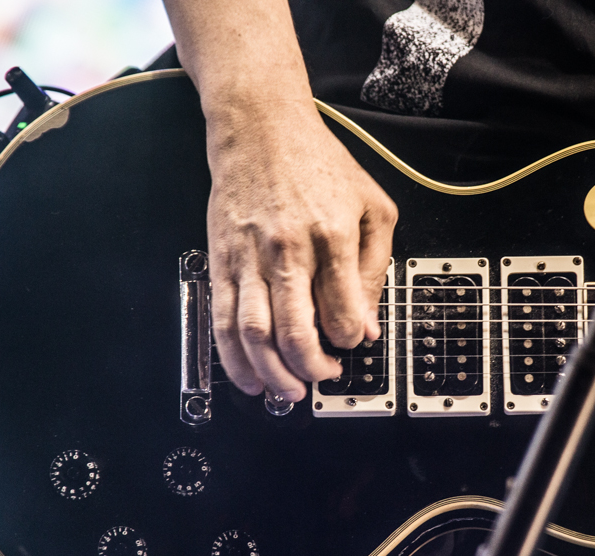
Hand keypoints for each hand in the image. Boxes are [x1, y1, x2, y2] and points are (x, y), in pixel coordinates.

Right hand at [204, 96, 397, 401]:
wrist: (260, 126)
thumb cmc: (319, 164)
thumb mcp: (372, 206)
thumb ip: (374, 267)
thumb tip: (367, 326)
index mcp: (332, 235)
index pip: (342, 311)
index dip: (350, 341)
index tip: (352, 346)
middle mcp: (288, 248)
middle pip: (295, 330)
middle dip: (311, 368)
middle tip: (322, 377)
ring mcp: (248, 256)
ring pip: (253, 333)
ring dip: (270, 373)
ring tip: (288, 390)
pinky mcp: (220, 259)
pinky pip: (223, 319)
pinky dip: (232, 358)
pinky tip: (248, 377)